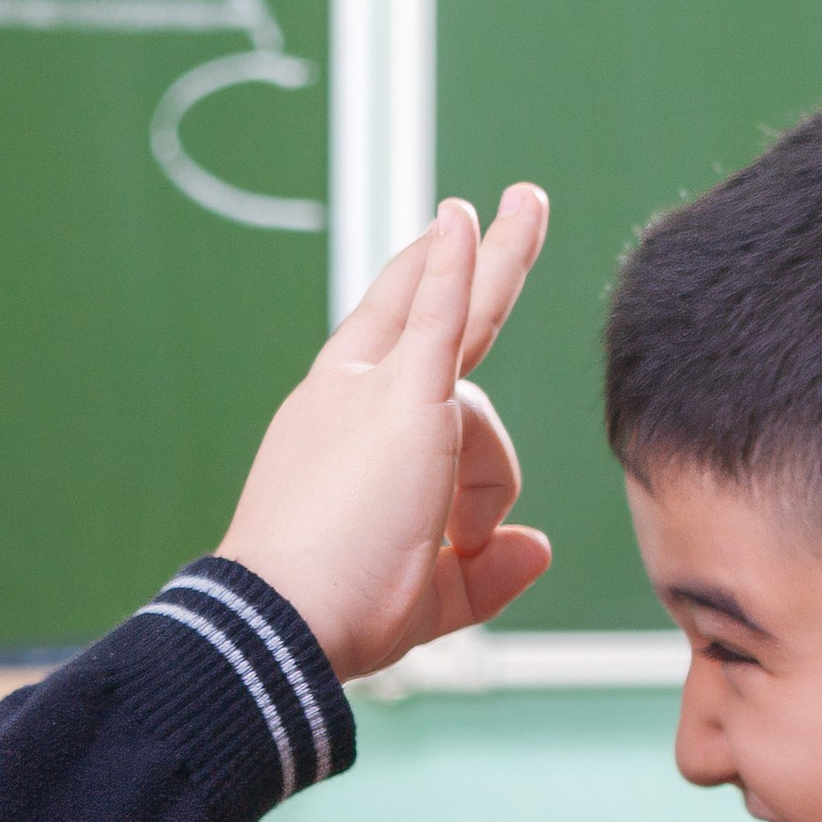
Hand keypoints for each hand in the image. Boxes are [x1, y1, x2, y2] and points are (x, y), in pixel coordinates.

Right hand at [218, 188, 552, 680]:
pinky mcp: (402, 398)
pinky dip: (454, 263)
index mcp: (340, 429)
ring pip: (477, 398)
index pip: (397, 351)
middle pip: (432, 312)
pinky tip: (467, 214)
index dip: (426, 296)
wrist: (284, 622)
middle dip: (484, 254)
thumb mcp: (428, 598)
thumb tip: (537, 546)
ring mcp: (372, 388)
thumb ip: (485, 570)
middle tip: (523, 200)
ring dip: (485, 477)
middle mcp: (350, 392)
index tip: (450, 243)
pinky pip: (440, 315)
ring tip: (448, 535)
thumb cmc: (334, 616)